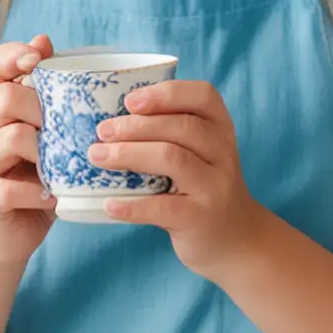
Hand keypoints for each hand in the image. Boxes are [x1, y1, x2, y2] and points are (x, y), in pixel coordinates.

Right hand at [0, 33, 57, 270]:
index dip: (16, 54)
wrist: (5, 235)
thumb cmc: (31, 177)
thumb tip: (45, 40)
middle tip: (63, 132)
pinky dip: (42, 193)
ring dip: (47, 152)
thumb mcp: (41, 132)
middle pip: (7, 96)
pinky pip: (15, 187)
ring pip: (14, 137)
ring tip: (61, 166)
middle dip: (43, 109)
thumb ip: (43, 93)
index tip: (39, 59)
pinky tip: (53, 197)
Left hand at [89, 79, 267, 278]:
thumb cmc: (201, 186)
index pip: (203, 96)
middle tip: (102, 131)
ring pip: (173, 158)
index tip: (130, 100)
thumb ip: (168, 132)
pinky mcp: (201, 219)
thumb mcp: (198, 153)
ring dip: (129, 154)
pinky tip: (109, 204)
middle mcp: (223, 153)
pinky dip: (132, 206)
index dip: (166, 94)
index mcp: (220, 129)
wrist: (235, 239)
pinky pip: (164, 208)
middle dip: (136, 125)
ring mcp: (214, 187)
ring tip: (97, 156)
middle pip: (182, 127)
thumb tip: (108, 121)